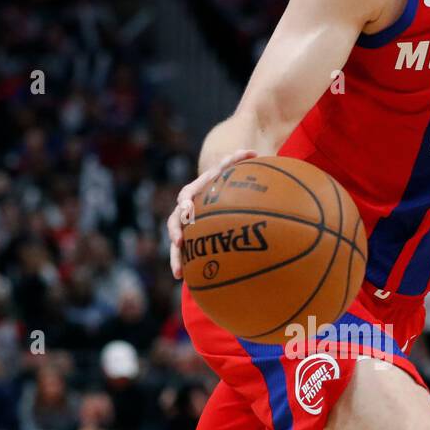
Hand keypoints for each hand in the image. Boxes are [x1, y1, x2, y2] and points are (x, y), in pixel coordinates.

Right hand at [168, 149, 257, 277]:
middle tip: (179, 240)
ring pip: (176, 240)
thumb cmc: (226, 183)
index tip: (186, 208)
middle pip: (176, 218)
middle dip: (176, 230)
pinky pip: (182, 253)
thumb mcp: (231, 172)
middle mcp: (187, 208)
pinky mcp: (189, 239)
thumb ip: (238, 161)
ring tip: (178, 271)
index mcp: (196, 191)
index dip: (185, 201)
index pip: (187, 193)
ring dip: (175, 255)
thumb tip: (254, 151)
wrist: (217, 196)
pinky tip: (181, 278)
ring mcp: (186, 225)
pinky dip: (180, 264)